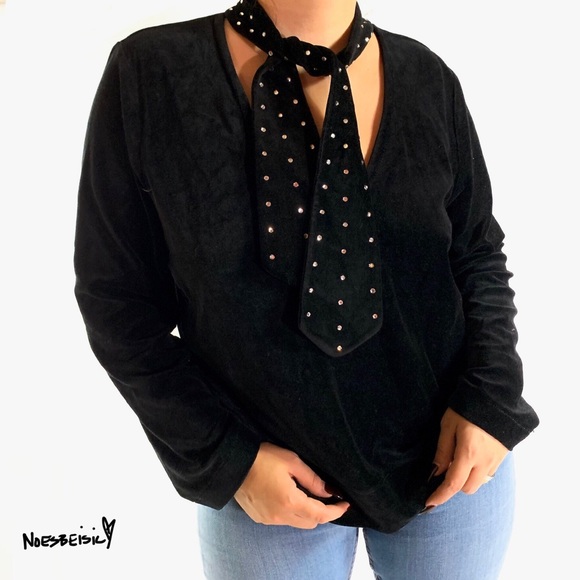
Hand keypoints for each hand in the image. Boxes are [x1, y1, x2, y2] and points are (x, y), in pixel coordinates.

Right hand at [234, 442, 349, 528]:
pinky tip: (289, 497)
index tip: (345, 504)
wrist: (232, 464)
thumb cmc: (263, 458)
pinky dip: (291, 513)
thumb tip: (329, 492)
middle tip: (328, 497)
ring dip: (306, 513)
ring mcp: (269, 519)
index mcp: (290, 502)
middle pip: (310, 522)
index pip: (321, 514)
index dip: (336, 511)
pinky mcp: (260, 518)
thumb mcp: (292, 462)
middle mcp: (280, 516)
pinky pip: (283, 520)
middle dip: (322, 513)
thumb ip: (312, 479)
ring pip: (297, 523)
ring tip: (308, 495)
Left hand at [425, 408, 508, 507]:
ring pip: (479, 483)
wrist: (495, 397)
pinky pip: (488, 474)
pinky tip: (471, 457)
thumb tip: (435, 472)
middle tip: (445, 469)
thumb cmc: (466, 409)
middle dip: (455, 485)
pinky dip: (477, 472)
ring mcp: (496, 460)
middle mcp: (484, 462)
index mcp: (468, 454)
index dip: (440, 496)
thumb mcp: (448, 426)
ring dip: (467, 479)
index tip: (429, 503)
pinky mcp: (502, 457)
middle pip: (468, 488)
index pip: (453, 484)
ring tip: (458, 461)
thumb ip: (442, 451)